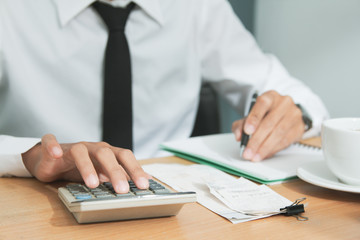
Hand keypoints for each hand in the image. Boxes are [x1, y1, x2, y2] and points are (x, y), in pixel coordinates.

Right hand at [22, 134, 149, 192]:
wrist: (54, 160)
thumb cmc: (83, 166)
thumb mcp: (104, 171)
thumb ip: (123, 174)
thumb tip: (147, 180)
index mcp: (107, 152)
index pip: (124, 157)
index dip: (134, 169)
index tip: (143, 185)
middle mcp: (92, 148)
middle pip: (106, 154)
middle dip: (115, 172)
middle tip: (122, 190)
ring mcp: (73, 147)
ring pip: (81, 151)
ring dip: (87, 166)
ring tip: (93, 184)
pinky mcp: (53, 148)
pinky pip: (51, 142)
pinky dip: (52, 146)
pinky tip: (55, 153)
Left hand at [232, 90, 304, 160]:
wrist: (285, 114)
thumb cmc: (266, 115)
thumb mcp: (250, 116)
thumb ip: (240, 125)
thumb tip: (238, 136)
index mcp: (270, 96)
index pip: (263, 104)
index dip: (254, 118)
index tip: (247, 131)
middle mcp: (284, 103)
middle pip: (270, 122)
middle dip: (256, 140)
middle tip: (248, 151)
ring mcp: (294, 115)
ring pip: (278, 133)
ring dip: (264, 148)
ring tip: (255, 156)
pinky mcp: (299, 127)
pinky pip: (285, 141)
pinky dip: (273, 149)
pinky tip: (265, 154)